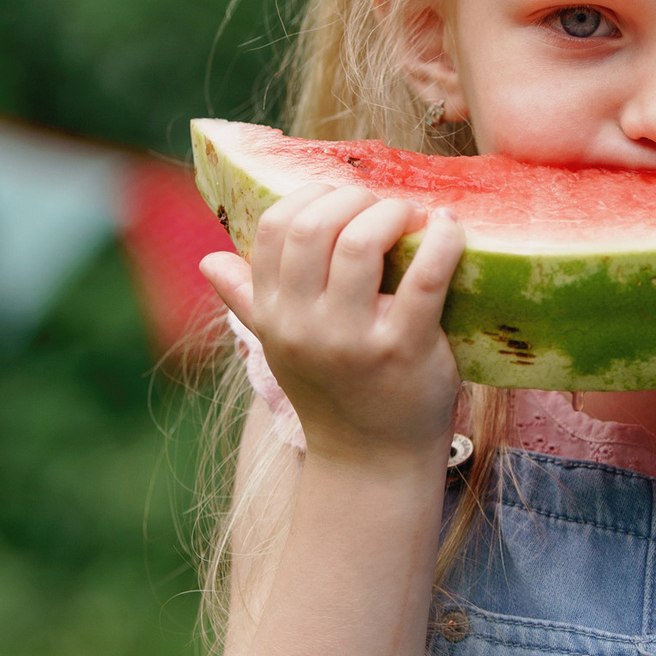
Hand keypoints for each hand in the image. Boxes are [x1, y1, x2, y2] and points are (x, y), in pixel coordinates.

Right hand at [198, 184, 466, 468]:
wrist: (372, 459)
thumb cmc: (332, 390)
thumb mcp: (280, 346)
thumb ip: (246, 300)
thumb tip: (208, 262)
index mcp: (272, 315)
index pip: (272, 229)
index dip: (309, 197)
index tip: (340, 199)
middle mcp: (304, 325)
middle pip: (314, 226)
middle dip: (353, 197)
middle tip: (381, 206)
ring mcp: (353, 339)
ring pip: (361, 243)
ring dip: (392, 212)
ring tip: (412, 216)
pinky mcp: (405, 349)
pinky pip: (425, 276)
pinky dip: (442, 240)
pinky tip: (447, 226)